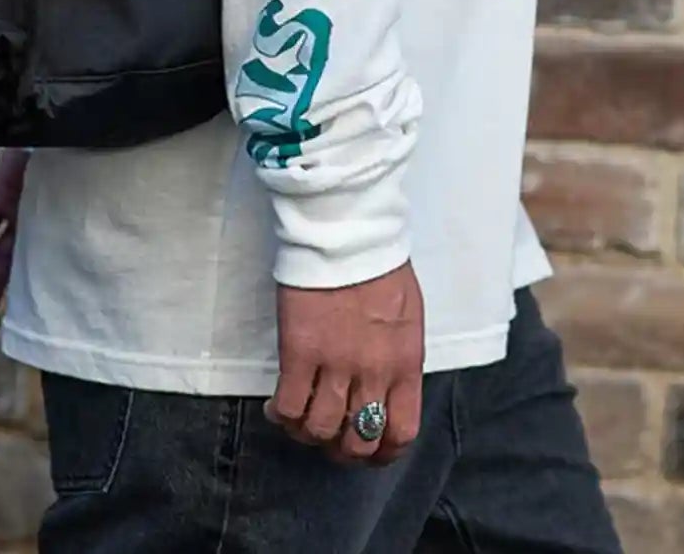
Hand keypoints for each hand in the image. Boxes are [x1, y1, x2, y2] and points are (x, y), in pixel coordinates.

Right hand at [264, 260, 423, 467]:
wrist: (346, 230)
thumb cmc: (379, 266)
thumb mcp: (407, 317)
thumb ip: (398, 359)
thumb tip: (384, 391)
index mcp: (405, 362)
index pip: (401, 432)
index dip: (382, 453)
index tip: (368, 450)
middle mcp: (373, 371)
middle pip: (359, 441)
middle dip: (342, 449)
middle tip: (329, 437)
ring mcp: (335, 363)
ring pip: (321, 430)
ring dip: (309, 433)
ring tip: (300, 419)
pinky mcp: (299, 351)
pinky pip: (289, 406)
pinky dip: (281, 416)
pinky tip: (276, 406)